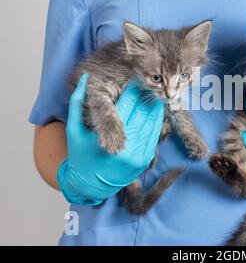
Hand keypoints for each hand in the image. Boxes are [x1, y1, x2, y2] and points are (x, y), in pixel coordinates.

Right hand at [57, 74, 163, 205]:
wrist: (90, 185)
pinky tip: (156, 111)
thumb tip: (83, 78)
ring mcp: (138, 153)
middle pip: (143, 110)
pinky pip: (154, 135)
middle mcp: (127, 145)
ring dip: (154, 106)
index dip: (133, 88)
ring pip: (152, 121)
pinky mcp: (145, 159)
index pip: (127, 103)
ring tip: (155, 93)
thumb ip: (76, 102)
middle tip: (150, 82)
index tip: (136, 77)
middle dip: (146, 95)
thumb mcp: (73, 129)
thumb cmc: (80, 154)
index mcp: (110, 135)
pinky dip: (156, 121)